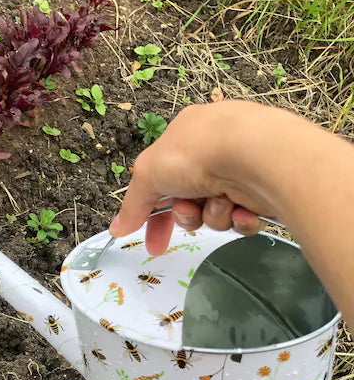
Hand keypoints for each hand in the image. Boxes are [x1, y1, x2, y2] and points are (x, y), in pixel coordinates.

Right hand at [109, 102, 278, 253]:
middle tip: (191, 220)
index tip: (152, 242)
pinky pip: (241, 217)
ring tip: (218, 203)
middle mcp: (213, 150)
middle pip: (189, 200)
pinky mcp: (263, 187)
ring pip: (214, 212)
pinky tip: (241, 210)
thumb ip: (132, 206)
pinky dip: (238, 218)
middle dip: (187, 215)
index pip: (162, 181)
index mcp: (185, 137)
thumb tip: (116, 229)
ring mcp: (240, 168)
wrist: (256, 153)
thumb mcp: (148, 175)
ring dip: (211, 215)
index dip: (153, 214)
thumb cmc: (198, 153)